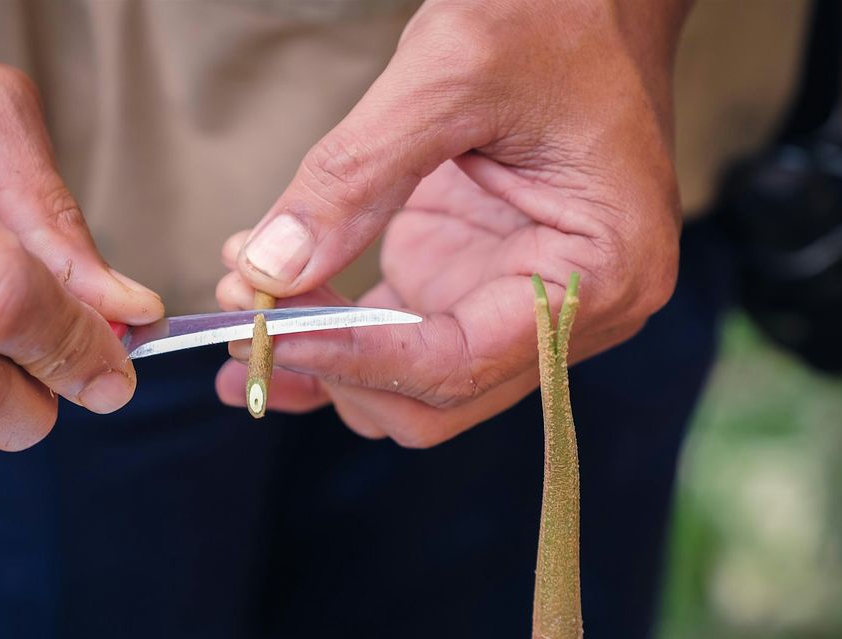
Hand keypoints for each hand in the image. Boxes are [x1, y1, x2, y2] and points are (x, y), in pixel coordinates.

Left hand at [215, 0, 688, 445]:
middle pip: (432, 396)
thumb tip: (268, 271)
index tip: (268, 334)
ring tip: (242, 301)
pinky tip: (267, 307)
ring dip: (321, 359)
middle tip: (244, 315)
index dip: (356, 361)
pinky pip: (395, 339)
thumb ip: (355, 177)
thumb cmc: (554, 15)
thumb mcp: (449, 74)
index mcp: (599, 274)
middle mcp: (569, 310)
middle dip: (332, 368)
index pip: (460, 364)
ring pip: (406, 383)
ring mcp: (517, 300)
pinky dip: (332, 333)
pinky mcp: (472, 279)